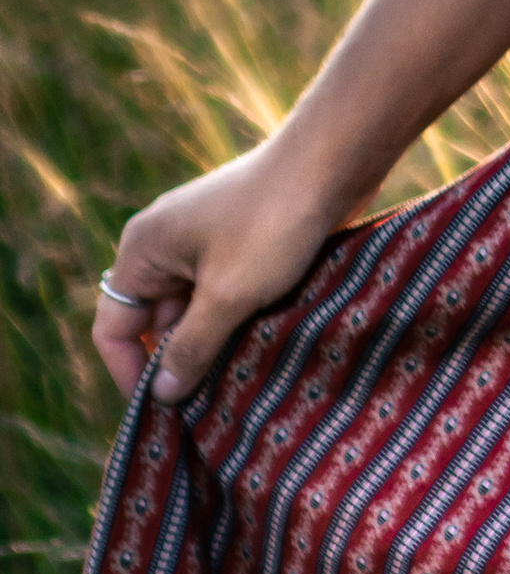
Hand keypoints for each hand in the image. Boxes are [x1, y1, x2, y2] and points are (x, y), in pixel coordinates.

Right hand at [96, 141, 341, 404]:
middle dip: (178, 361)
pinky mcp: (239, 239)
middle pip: (153, 322)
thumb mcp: (228, 295)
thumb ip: (190, 348)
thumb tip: (161, 396)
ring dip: (211, 342)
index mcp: (143, 250)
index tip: (166, 414)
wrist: (332, 159)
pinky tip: (260, 347)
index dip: (131, 374)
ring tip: (238, 382)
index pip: (114, 329)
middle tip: (209, 406)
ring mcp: (202, 239)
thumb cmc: (273, 223)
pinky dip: (234, 319)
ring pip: (192, 309)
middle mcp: (163, 243)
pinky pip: (222, 291)